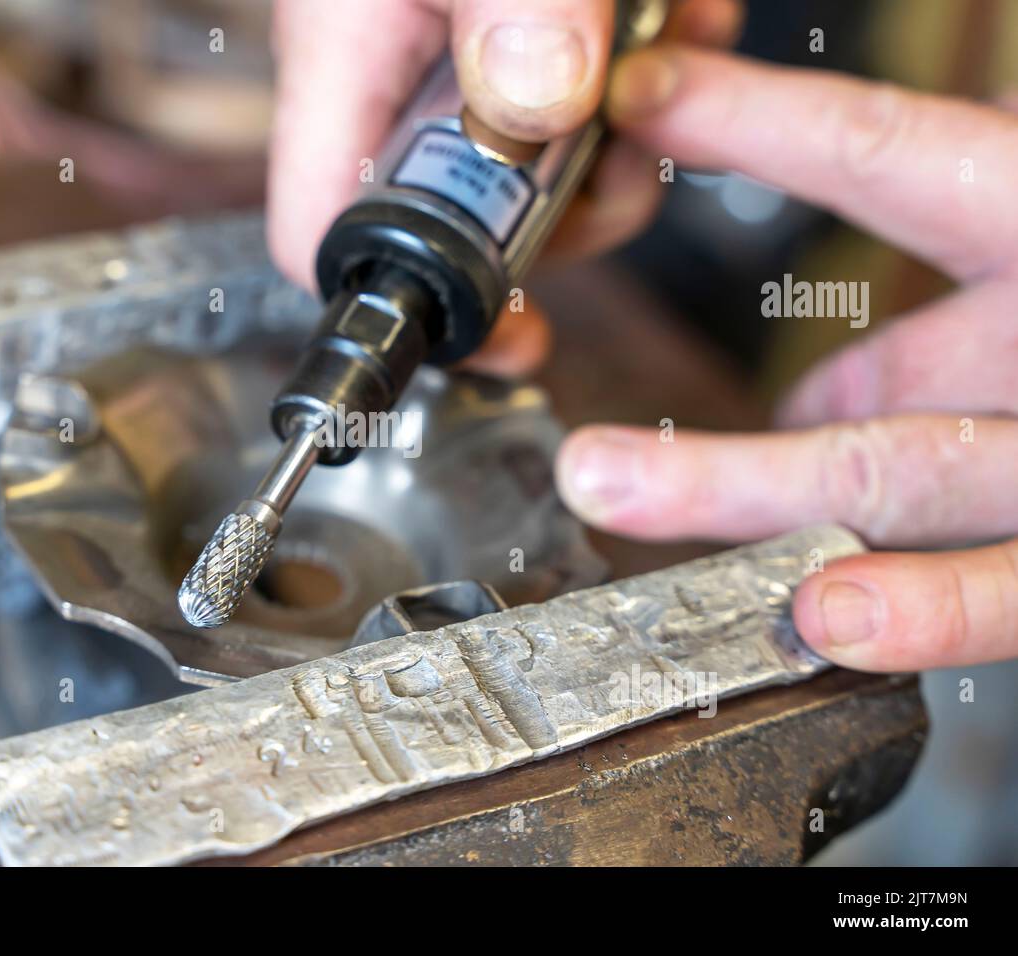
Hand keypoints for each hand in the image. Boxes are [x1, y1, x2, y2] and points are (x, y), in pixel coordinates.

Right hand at [266, 0, 741, 373]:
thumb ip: (514, 0)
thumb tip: (537, 100)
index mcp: (344, 53)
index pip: (324, 236)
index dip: (411, 305)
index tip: (508, 331)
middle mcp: (396, 70)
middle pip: (459, 225)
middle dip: (561, 212)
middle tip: (616, 159)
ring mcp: (465, 57)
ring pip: (537, 170)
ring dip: (620, 137)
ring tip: (655, 43)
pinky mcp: (528, 38)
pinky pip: (586, 101)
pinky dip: (643, 74)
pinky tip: (661, 13)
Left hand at [555, 46, 1017, 671]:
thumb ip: (927, 350)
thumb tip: (808, 407)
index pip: (897, 159)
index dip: (765, 124)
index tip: (646, 95)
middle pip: (890, 405)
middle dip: (733, 447)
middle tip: (592, 466)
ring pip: (928, 489)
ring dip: (770, 512)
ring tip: (632, 512)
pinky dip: (936, 607)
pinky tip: (835, 622)